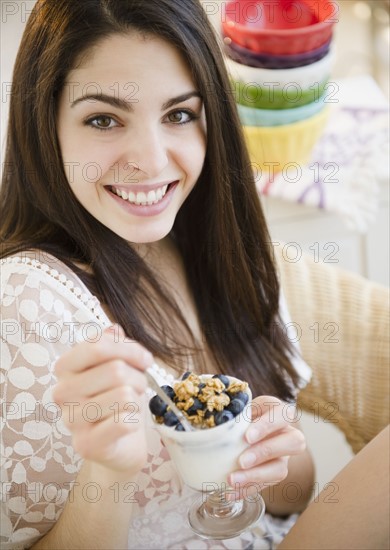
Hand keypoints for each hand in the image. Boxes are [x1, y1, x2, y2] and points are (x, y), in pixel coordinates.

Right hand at [52, 325, 152, 474]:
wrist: (120, 443)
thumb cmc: (116, 399)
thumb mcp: (116, 366)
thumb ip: (113, 345)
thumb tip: (114, 330)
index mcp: (66, 367)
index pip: (98, 345)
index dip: (130, 349)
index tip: (145, 360)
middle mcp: (62, 392)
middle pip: (116, 370)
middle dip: (139, 377)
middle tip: (139, 387)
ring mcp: (72, 420)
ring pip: (124, 395)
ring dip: (137, 399)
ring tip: (131, 405)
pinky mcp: (86, 445)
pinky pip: (124, 422)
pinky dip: (135, 421)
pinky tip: (127, 424)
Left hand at [228, 395, 305, 497]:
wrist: (245, 429)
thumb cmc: (243, 415)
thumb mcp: (241, 408)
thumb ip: (235, 413)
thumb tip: (216, 425)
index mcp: (279, 412)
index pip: (282, 414)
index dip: (267, 426)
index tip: (247, 437)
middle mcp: (288, 434)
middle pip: (293, 443)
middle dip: (266, 453)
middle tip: (242, 461)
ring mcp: (284, 456)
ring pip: (281, 469)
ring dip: (255, 477)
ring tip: (232, 480)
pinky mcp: (274, 474)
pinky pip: (266, 485)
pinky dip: (247, 490)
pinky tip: (231, 493)